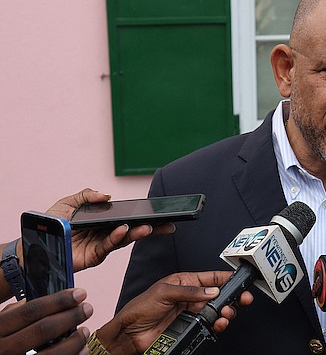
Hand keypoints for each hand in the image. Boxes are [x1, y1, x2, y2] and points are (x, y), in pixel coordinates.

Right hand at [0, 288, 92, 354]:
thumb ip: (15, 313)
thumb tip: (44, 299)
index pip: (31, 310)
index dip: (59, 301)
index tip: (79, 294)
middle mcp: (4, 348)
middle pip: (44, 329)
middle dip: (71, 317)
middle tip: (87, 309)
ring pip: (52, 353)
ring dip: (74, 341)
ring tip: (85, 331)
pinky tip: (82, 349)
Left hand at [45, 188, 174, 271]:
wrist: (33, 243)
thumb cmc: (48, 225)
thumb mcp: (67, 203)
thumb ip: (86, 196)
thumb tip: (107, 196)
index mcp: (101, 221)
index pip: (125, 218)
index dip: (140, 216)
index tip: (157, 213)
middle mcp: (104, 234)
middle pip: (131, 230)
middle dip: (149, 228)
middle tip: (165, 225)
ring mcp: (100, 246)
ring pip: (123, 239)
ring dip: (136, 234)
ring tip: (147, 227)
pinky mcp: (93, 256)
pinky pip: (108, 247)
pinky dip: (117, 239)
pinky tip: (123, 231)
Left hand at [96, 271, 253, 354]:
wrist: (130, 334)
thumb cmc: (141, 308)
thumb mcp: (164, 292)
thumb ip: (190, 291)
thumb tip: (211, 291)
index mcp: (185, 282)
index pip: (210, 277)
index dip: (226, 278)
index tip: (240, 279)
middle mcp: (191, 297)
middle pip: (218, 295)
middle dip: (232, 296)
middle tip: (242, 298)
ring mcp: (192, 312)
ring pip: (217, 310)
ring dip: (226, 311)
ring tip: (227, 312)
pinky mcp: (191, 327)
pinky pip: (210, 324)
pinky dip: (218, 324)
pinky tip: (219, 322)